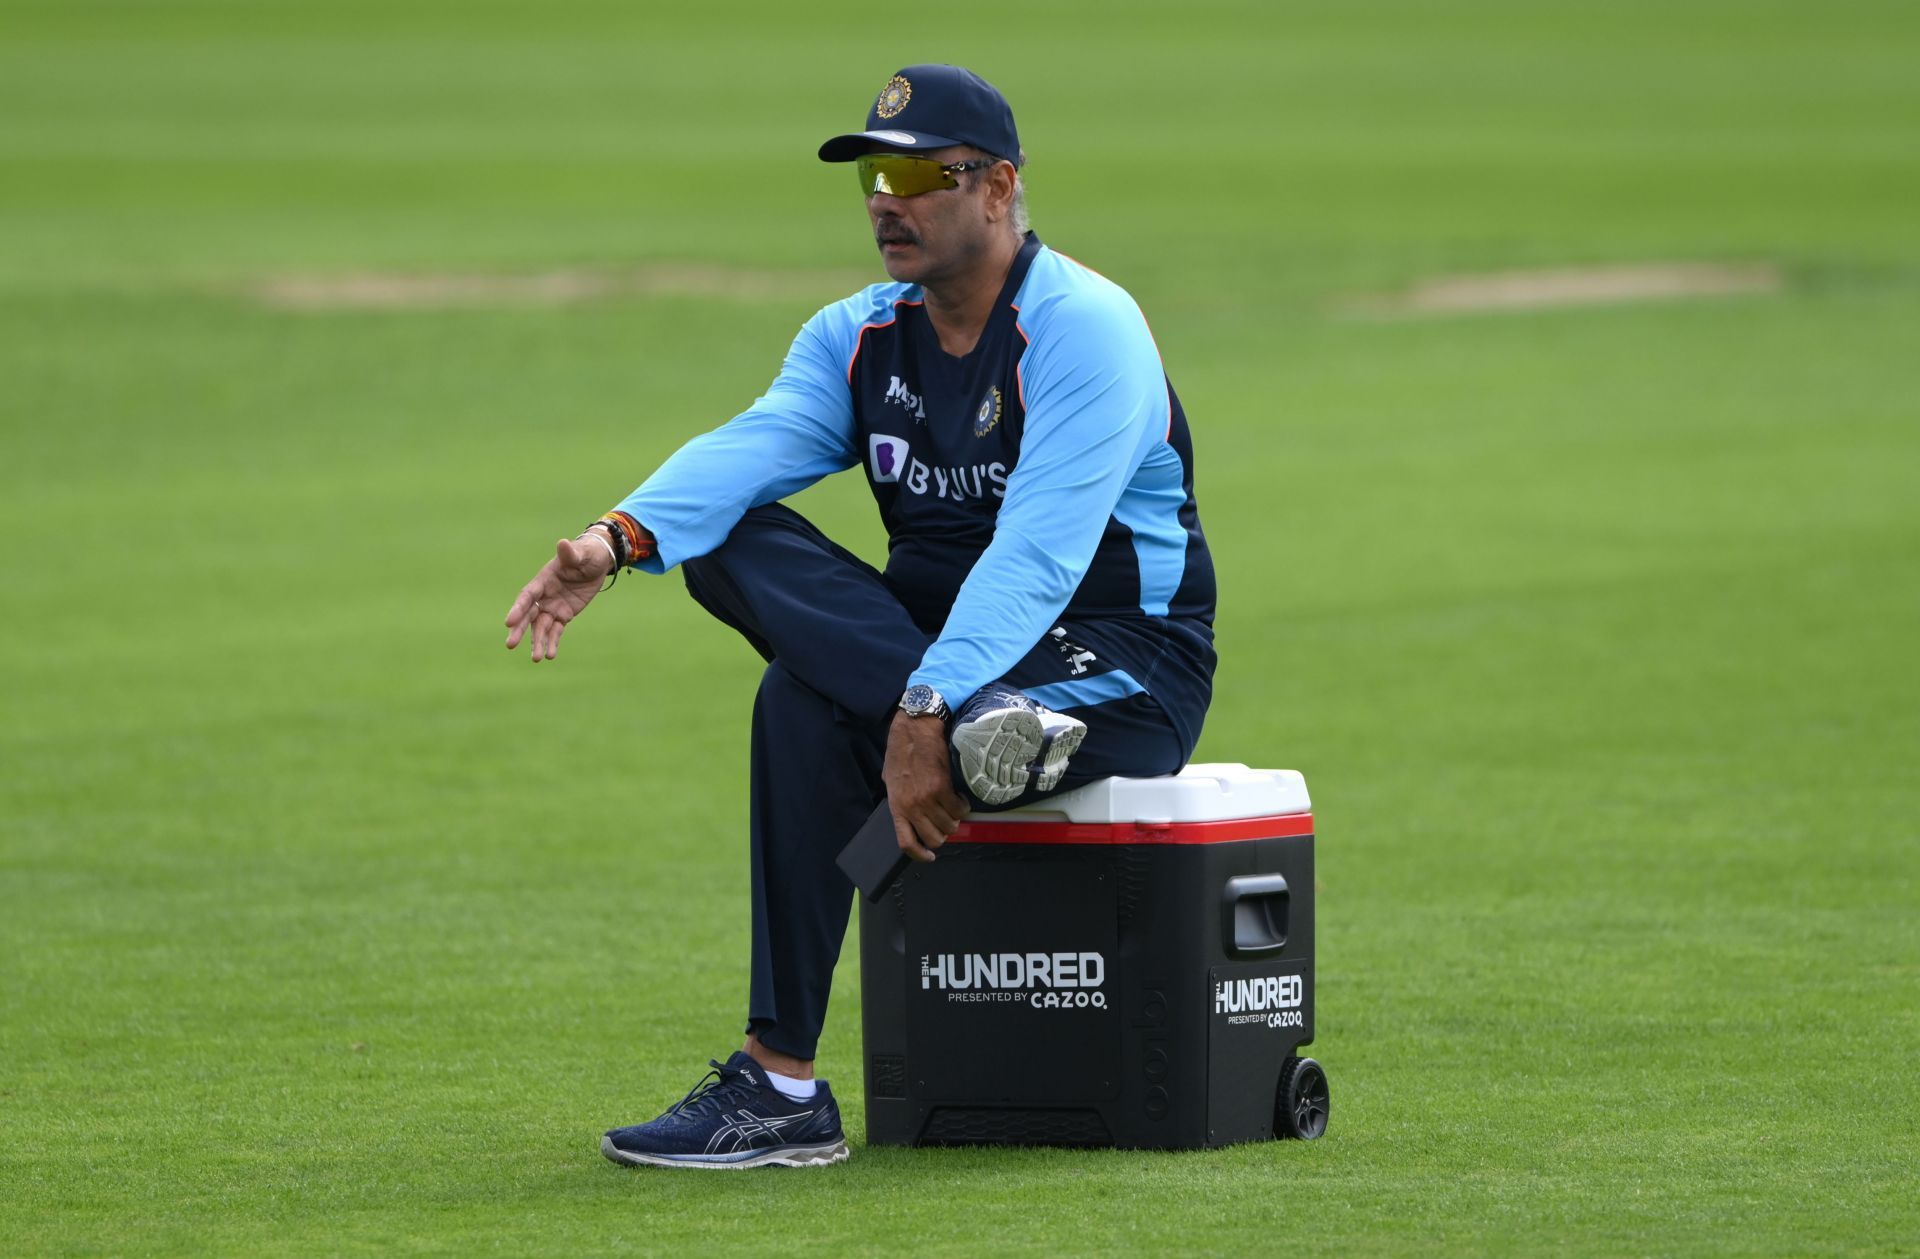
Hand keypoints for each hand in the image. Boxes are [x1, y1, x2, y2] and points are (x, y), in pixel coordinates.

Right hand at [503, 536, 613, 661]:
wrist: (597, 562)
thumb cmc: (586, 553)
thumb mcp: (580, 553)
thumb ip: (570, 553)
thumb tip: (563, 543)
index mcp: (543, 580)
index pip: (527, 596)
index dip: (518, 608)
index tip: (508, 622)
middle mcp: (544, 595)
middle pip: (528, 615)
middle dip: (519, 630)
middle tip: (510, 645)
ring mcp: (552, 606)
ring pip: (541, 627)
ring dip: (537, 642)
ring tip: (536, 658)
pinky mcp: (563, 615)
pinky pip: (556, 631)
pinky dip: (553, 642)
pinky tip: (550, 655)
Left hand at [882, 711, 969, 861]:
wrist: (915, 729)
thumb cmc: (900, 751)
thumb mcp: (890, 780)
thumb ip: (899, 800)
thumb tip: (907, 813)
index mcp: (897, 806)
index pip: (907, 843)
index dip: (920, 855)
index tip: (929, 856)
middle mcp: (912, 806)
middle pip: (934, 838)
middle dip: (943, 834)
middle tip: (946, 823)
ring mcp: (928, 798)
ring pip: (950, 825)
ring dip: (954, 820)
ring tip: (953, 807)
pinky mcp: (944, 787)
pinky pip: (960, 809)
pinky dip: (962, 806)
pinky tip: (960, 797)